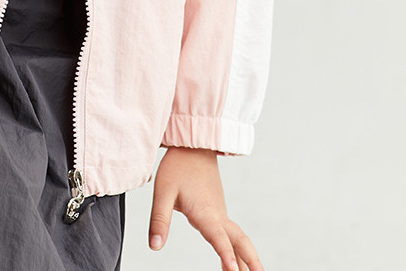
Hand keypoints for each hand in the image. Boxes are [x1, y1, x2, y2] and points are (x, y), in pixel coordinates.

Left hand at [148, 147, 263, 270]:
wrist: (193, 145)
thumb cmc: (177, 166)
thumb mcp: (162, 191)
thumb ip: (159, 220)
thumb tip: (154, 246)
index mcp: (205, 212)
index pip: (218, 238)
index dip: (226, 255)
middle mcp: (217, 215)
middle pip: (240, 241)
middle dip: (251, 261)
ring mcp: (220, 212)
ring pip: (238, 238)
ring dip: (246, 257)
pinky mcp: (218, 210)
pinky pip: (232, 233)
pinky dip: (237, 249)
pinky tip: (234, 261)